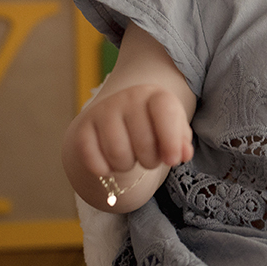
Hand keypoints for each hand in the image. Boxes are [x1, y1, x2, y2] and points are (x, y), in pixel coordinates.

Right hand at [70, 84, 193, 177]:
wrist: (116, 119)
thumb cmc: (151, 127)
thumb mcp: (172, 129)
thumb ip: (182, 141)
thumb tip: (183, 155)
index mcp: (154, 95)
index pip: (165, 112)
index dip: (171, 140)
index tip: (173, 160)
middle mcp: (127, 97)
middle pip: (143, 143)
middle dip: (150, 161)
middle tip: (149, 158)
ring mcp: (103, 111)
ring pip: (118, 154)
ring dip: (127, 166)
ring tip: (130, 158)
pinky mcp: (83, 128)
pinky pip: (94, 161)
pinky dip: (104, 170)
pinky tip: (109, 164)